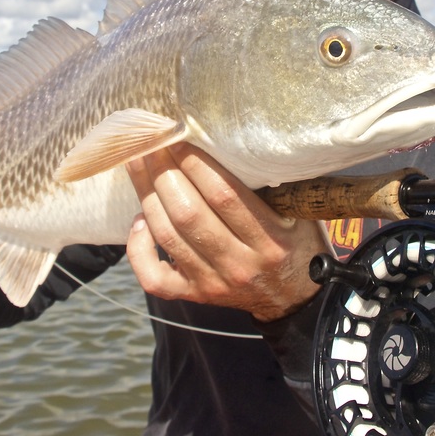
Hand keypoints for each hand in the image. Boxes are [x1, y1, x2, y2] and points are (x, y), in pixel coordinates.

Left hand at [125, 144, 329, 321]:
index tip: (178, 138)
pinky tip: (138, 221)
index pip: (223, 195)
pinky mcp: (195, 295)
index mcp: (270, 239)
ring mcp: (213, 282)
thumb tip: (221, 141)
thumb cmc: (294, 242)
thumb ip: (267, 186)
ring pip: (168, 237)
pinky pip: (154, 277)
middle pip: (188, 214)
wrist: (293, 297)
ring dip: (147, 197)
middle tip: (151, 145)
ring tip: (138, 167)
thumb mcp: (296, 212)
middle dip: (163, 174)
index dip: (194, 163)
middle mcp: (240, 264)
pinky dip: (138, 250)